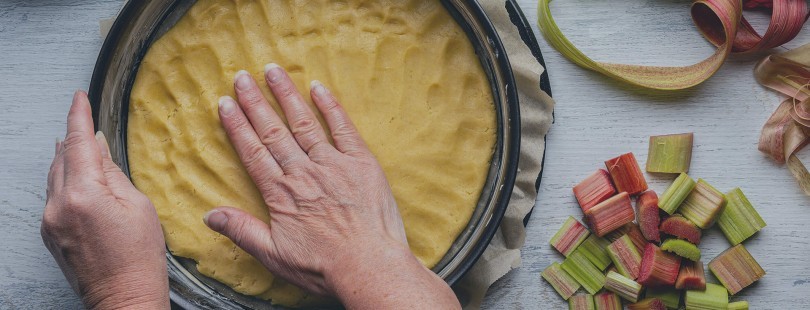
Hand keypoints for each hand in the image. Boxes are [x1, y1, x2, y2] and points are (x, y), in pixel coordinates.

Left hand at [42, 91, 168, 309]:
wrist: (123, 298)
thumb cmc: (139, 258)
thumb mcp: (138, 206)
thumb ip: (113, 173)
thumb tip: (98, 148)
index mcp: (84, 194)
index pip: (78, 142)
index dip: (78, 115)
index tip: (79, 97)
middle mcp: (59, 205)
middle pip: (62, 156)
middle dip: (74, 136)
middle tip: (85, 119)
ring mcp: (51, 221)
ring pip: (55, 175)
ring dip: (68, 157)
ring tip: (84, 147)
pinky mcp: (50, 233)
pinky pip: (54, 194)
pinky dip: (66, 179)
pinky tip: (80, 179)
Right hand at [206, 64, 459, 307]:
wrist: (369, 267)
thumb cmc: (324, 266)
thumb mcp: (274, 255)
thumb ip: (242, 231)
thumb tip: (209, 215)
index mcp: (281, 193)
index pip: (253, 151)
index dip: (237, 126)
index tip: (226, 103)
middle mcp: (304, 172)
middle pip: (273, 131)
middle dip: (255, 102)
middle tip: (242, 76)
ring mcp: (333, 164)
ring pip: (304, 123)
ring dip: (287, 96)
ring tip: (273, 71)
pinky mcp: (361, 163)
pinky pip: (343, 129)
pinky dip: (330, 107)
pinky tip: (319, 88)